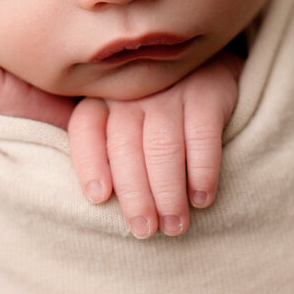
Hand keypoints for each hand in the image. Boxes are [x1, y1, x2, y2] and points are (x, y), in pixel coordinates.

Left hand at [67, 51, 242, 239]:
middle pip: (125, 146)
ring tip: (174, 225)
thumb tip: (92, 198)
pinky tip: (202, 198)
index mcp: (104, 97)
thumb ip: (102, 146)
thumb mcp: (122, 115)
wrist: (208, 65)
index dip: (90, 164)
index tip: (98, 198)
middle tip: (144, 229)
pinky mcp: (207, 91)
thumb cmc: (154, 107)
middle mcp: (133, 91)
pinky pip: (201, 135)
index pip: (86, 128)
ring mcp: (170, 89)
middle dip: (134, 194)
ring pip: (161, 146)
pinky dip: (202, 171)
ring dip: (167, 191)